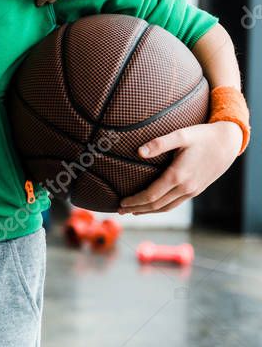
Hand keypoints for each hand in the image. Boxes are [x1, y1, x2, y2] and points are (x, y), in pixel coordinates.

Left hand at [117, 122, 241, 214]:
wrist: (227, 143)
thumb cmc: (202, 136)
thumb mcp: (181, 135)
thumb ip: (160, 143)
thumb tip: (139, 151)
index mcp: (178, 175)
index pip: (152, 195)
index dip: (135, 201)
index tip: (120, 202)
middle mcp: (186, 187)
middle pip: (157, 205)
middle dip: (137, 209)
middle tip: (119, 210)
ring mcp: (192, 190)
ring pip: (167, 207)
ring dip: (148, 211)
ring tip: (132, 212)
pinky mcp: (197, 190)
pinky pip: (176, 203)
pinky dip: (161, 208)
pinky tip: (153, 206)